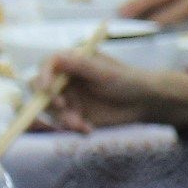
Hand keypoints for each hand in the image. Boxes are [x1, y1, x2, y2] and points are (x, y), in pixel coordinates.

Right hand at [43, 50, 187, 130]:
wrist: (145, 103)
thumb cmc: (128, 81)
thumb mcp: (105, 72)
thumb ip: (80, 66)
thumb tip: (56, 58)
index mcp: (73, 62)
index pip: (48, 65)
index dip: (43, 76)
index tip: (47, 89)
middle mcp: (68, 79)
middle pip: (43, 89)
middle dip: (49, 101)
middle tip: (63, 107)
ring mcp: (71, 98)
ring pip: (53, 110)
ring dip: (63, 118)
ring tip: (81, 124)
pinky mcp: (76, 115)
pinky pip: (64, 123)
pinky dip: (74, 127)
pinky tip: (88, 129)